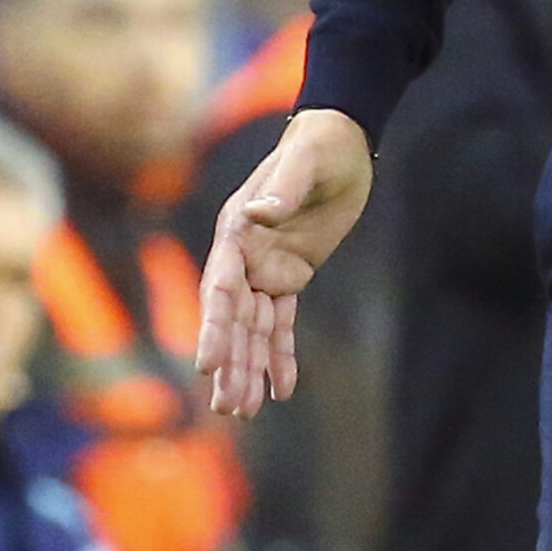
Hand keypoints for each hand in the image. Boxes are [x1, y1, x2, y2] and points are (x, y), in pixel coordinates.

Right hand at [195, 108, 373, 418]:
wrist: (342, 140)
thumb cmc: (320, 144)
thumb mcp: (306, 160)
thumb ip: (283, 186)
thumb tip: (260, 213)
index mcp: (237, 230)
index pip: (220, 287)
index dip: (215, 326)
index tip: (209, 363)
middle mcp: (243, 255)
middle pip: (232, 319)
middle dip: (230, 363)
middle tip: (227, 407)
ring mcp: (265, 268)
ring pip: (253, 329)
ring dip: (249, 368)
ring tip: (243, 411)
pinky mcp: (291, 275)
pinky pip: (282, 322)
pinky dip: (281, 354)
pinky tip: (281, 389)